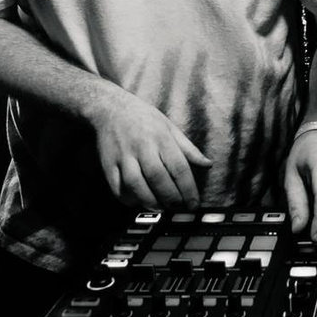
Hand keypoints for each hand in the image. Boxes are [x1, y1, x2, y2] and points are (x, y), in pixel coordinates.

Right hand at [89, 88, 210, 208]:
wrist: (111, 108)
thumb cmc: (145, 119)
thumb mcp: (170, 127)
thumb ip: (189, 149)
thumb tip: (208, 164)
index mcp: (161, 138)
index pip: (179, 167)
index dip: (188, 189)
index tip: (194, 204)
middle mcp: (142, 147)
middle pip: (158, 178)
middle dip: (171, 198)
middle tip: (178, 208)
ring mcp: (123, 156)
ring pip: (136, 185)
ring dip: (150, 202)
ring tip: (160, 208)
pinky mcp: (108, 164)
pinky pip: (117, 188)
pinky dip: (129, 200)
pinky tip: (139, 202)